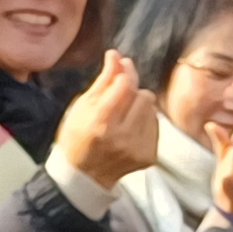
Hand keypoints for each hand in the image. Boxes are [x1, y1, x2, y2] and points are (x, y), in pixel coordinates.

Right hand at [53, 52, 161, 187]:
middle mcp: (122, 136)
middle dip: (133, 90)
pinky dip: (145, 122)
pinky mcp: (149, 156)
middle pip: (143, 96)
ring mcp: (137, 148)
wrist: (84, 176)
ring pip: (151, 109)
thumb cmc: (77, 136)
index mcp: (101, 121)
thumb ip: (103, 81)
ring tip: (124, 114)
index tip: (123, 65)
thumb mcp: (82, 106)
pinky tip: (130, 128)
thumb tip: (116, 55)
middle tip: (121, 94)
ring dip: (140, 106)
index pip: (125, 85)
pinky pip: (155, 126)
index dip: (125, 71)